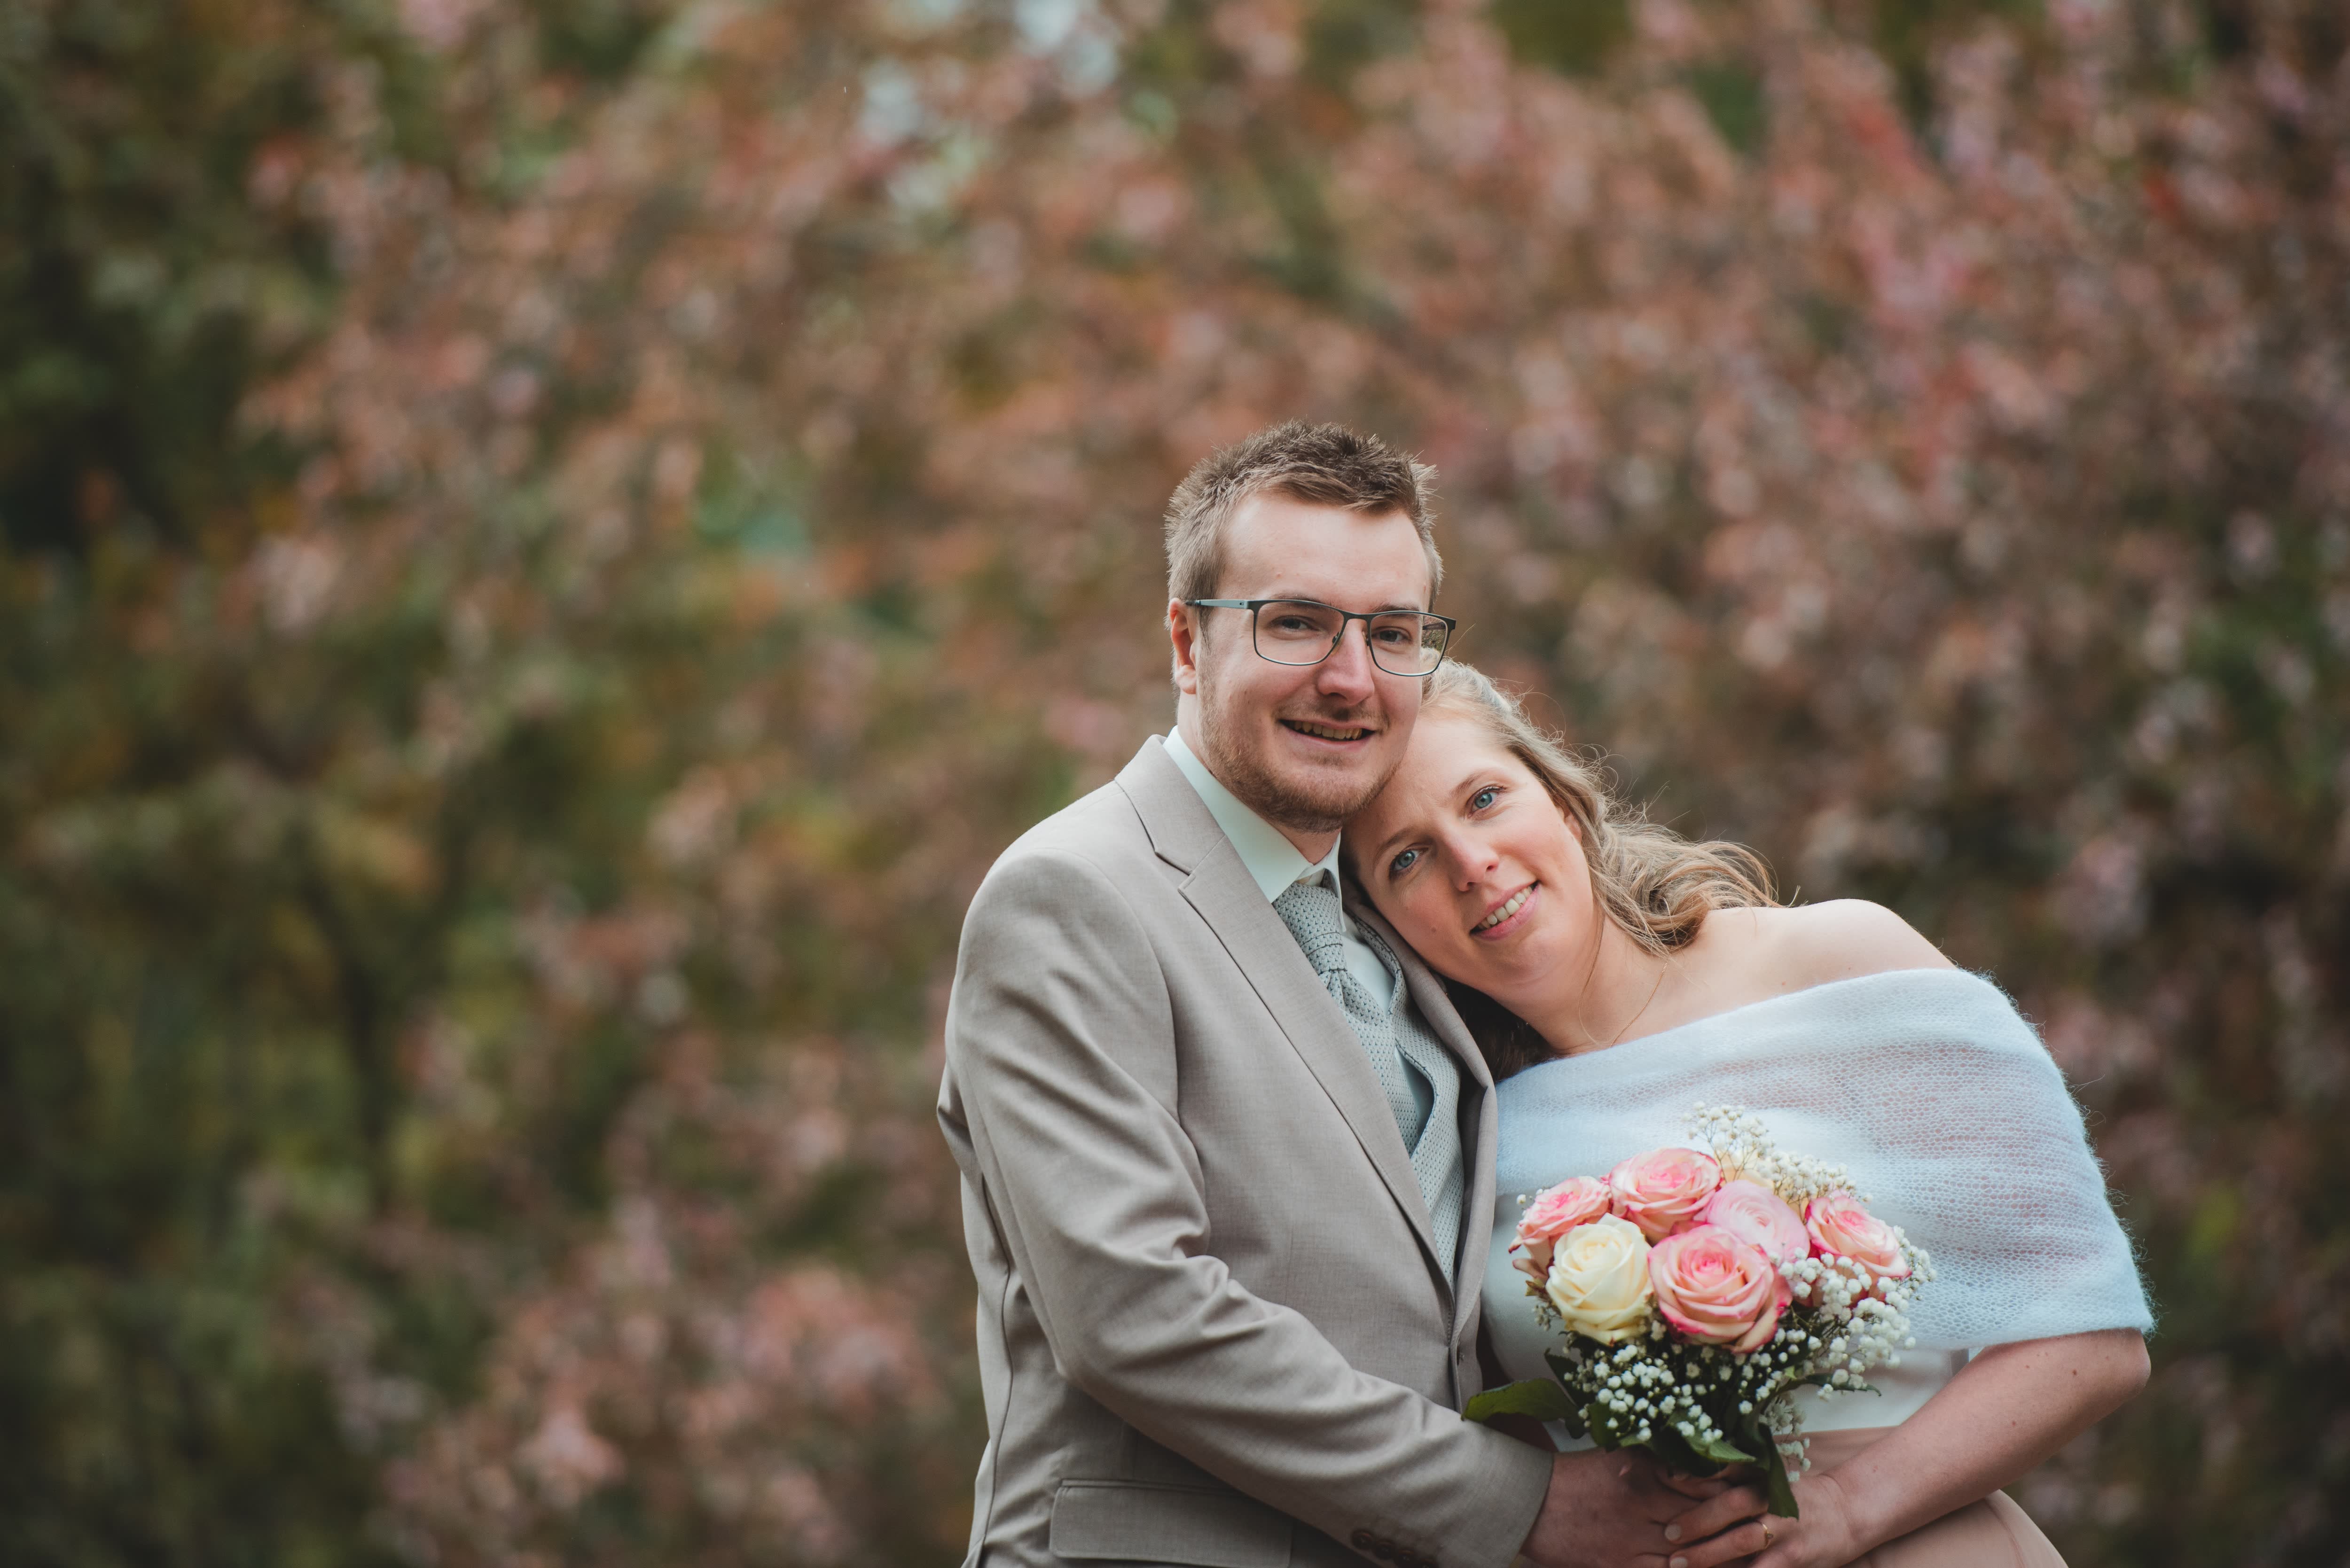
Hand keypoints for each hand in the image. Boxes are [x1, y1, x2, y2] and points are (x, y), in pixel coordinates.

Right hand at [1518, 1450, 1762, 1567]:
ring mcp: (1635, 1543)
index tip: (1761, 1481)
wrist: (1529, 1504)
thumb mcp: (1617, 1456)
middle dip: (1740, 1520)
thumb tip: (1698, 1459)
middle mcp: (1645, 1510)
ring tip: (1759, 1549)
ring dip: (1726, 1554)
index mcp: (1644, 1476)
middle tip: (1774, 1519)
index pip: (1700, 1481)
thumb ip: (1657, 1458)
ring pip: (1692, 1553)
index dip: (1733, 1485)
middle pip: (1704, 1518)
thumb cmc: (1573, 1476)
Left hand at [1659, 1468, 1859, 1567]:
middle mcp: (1772, 1500)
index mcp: (1762, 1476)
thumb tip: (1680, 1477)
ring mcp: (1784, 1530)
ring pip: (1743, 1541)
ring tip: (1678, 1563)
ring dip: (1708, 1553)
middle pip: (1732, 1505)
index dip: (1697, 1473)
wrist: (1846, 1514)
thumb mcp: (1769, 1477)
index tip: (1667, 1477)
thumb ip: (1734, 1478)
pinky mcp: (1793, 1558)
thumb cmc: (1796, 1496)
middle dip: (1697, 1520)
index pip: (1727, 1469)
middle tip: (1669, 1533)